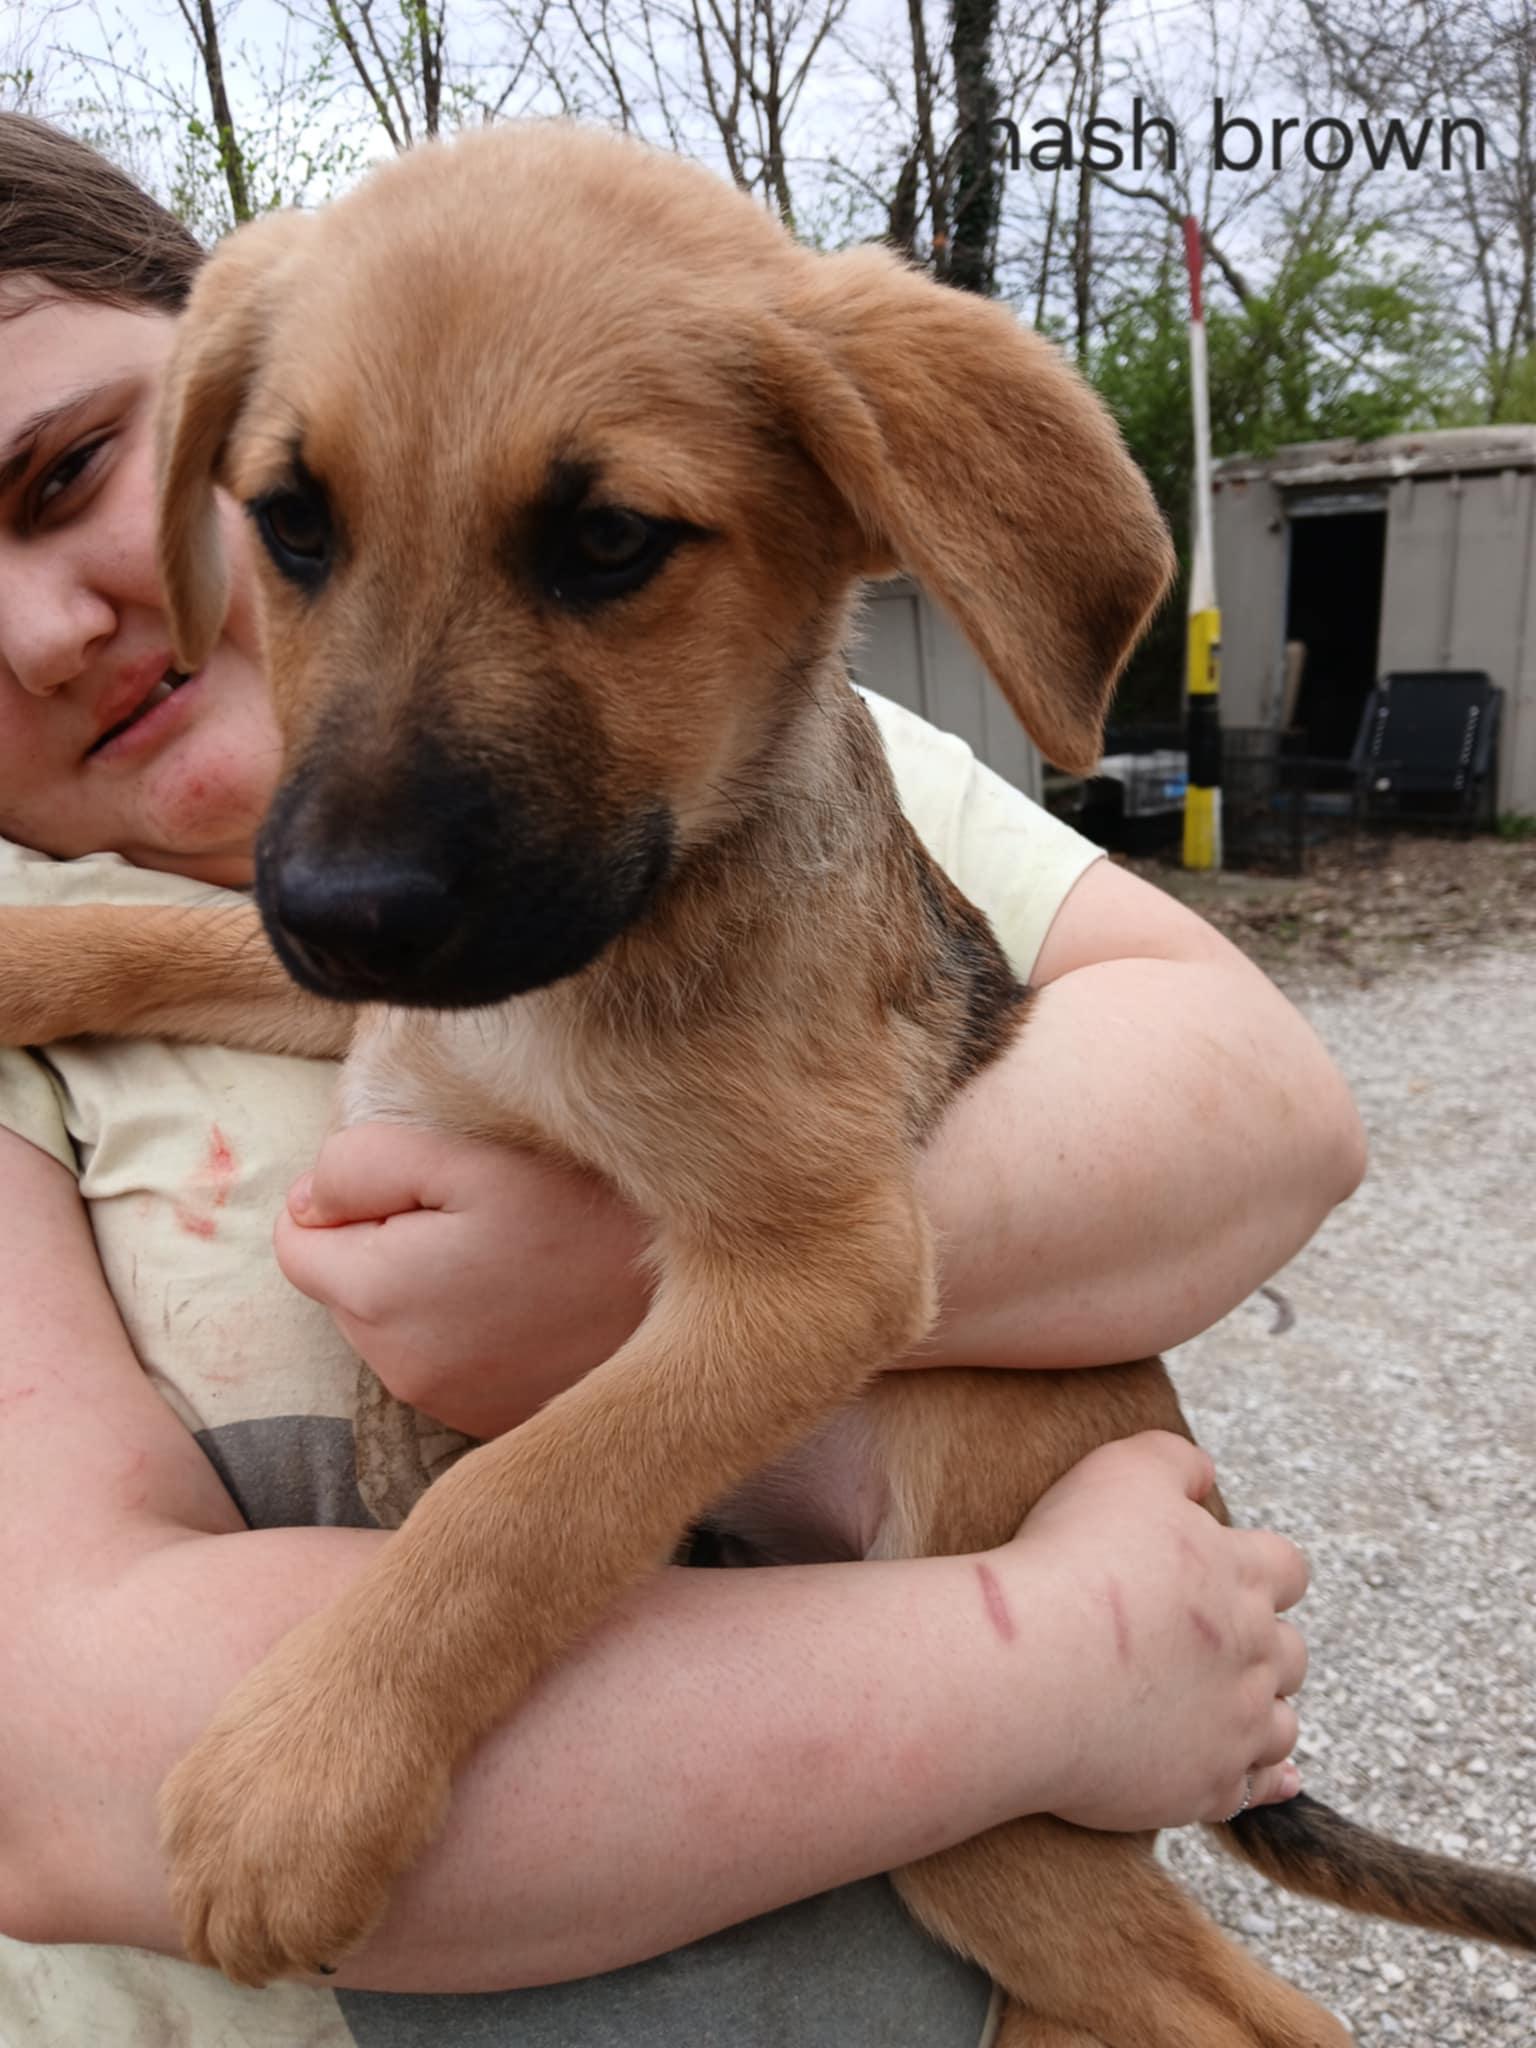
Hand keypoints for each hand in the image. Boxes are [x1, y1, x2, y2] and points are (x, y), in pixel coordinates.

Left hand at [273, 1122, 651, 1436]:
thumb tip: (307, 1201)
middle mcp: (398, 1370)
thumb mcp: (463, 1156)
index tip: (427, 1187)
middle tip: (484, 1219)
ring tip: (518, 1260)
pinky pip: (446, 1361)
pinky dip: (470, 1330)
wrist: (700, 1293)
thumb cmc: (583, 1209)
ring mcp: (448, 1406)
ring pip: (394, 1327)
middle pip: (346, 1287)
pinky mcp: (493, 1422)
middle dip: (387, 1246)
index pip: (296, 1244)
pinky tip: (535, 1304)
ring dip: (428, 1288)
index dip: (350, 1199)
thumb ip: (361, 1166)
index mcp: (376, 1297)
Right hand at [993, 1432, 1306, 1832]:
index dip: (1258, 1567)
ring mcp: (1233, 1726)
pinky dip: (1263, 1783)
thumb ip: (1174, 1459)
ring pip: (1280, 1724)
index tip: (1219, 1571)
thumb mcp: (1121, 1470)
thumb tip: (1203, 1473)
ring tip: (1221, 1707)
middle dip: (1259, 1644)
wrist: (1030, 1666)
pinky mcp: (1203, 1785)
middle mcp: (1252, 1652)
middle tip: (1205, 1642)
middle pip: (1290, 1651)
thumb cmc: (1070, 1562)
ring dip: (1260, 1713)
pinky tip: (1258, 1776)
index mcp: (1238, 1575)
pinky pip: (1256, 1791)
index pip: (1286, 1567)